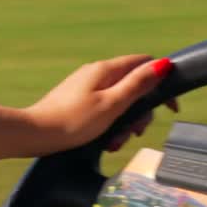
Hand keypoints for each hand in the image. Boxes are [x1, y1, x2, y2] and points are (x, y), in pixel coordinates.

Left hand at [22, 55, 174, 156]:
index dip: (162, 82)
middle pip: (133, 86)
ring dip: (124, 124)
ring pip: (119, 102)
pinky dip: (110, 125)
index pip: (143, 63)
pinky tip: (105, 142)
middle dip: (139, 112)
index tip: (170, 107)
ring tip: (115, 142)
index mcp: (105, 69)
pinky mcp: (79, 101)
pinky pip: (105, 110)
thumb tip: (162, 64)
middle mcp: (96, 74)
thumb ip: (138, 85)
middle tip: (135, 131)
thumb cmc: (74, 120)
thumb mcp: (112, 104)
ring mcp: (86, 87)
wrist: (36, 133)